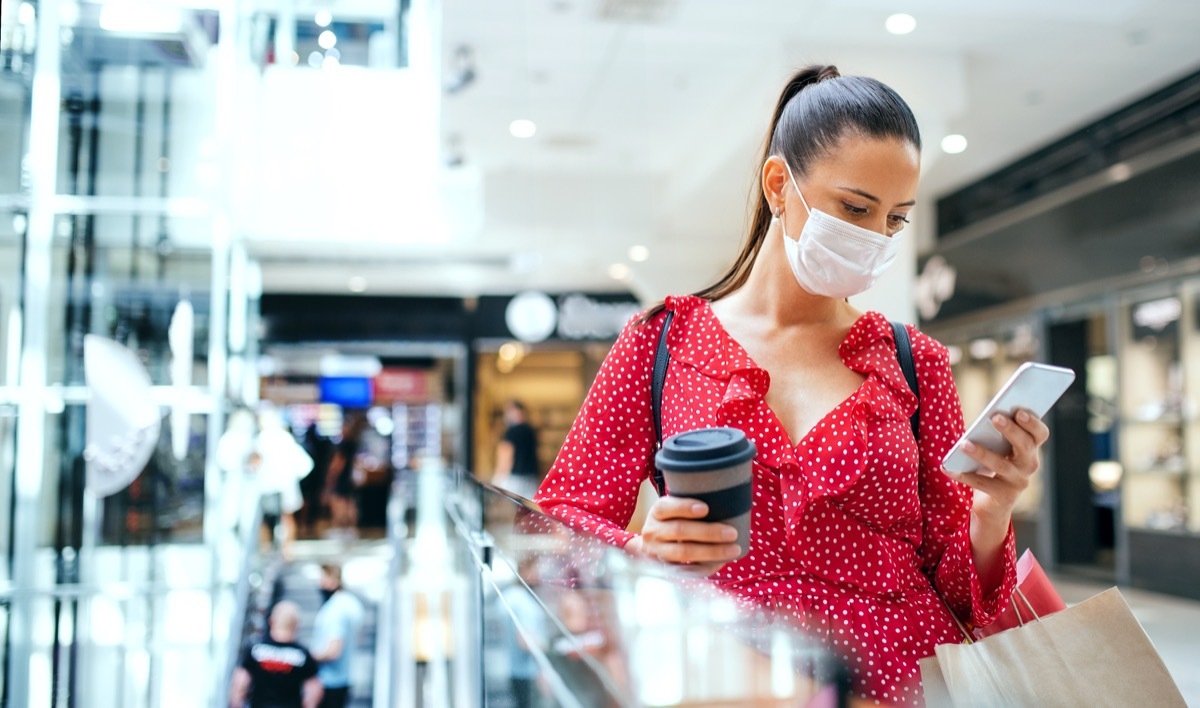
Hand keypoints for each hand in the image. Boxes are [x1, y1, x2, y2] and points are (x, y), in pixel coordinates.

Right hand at [626, 496, 741, 576]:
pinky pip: (687, 570)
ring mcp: (658, 552)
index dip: (684, 507)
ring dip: (712, 552)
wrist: (652, 546)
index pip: (666, 507)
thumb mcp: (673, 510)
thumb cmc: (673, 522)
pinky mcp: (665, 568)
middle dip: (708, 532)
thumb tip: (729, 499)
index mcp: (657, 512)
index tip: (706, 508)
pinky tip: (722, 562)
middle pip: (679, 531)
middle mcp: (653, 532)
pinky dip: (706, 567)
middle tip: (732, 533)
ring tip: (733, 550)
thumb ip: (691, 505)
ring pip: (684, 552)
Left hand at [944, 408, 1049, 525]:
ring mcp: (1018, 481)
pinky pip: (982, 483)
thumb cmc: (994, 466)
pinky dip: (964, 475)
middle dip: (1011, 430)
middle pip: (1025, 445)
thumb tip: (985, 418)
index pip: (1040, 434)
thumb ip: (997, 434)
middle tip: (995, 417)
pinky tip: (948, 469)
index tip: (1020, 411)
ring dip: (982, 453)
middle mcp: (1029, 465)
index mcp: (1030, 448)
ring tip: (963, 444)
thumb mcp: (999, 449)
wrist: (993, 503)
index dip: (1033, 423)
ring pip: (1001, 464)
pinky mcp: (1004, 496)